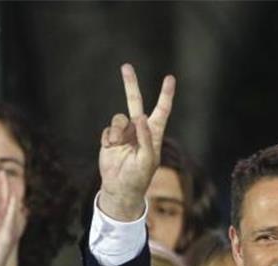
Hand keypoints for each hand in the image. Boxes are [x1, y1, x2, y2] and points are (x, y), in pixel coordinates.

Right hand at [98, 63, 175, 220]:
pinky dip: (109, 138)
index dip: (165, 95)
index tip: (170, 78)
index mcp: (153, 133)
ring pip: (118, 118)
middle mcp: (138, 129)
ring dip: (117, 131)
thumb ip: (146, 138)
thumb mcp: (147, 160)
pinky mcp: (110, 138)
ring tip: (117, 144)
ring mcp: (124, 133)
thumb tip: (141, 117)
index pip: (161, 110)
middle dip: (130, 84)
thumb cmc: (139, 177)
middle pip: (135, 102)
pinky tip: (111, 149)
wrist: (119, 188)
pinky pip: (107, 129)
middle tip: (125, 67)